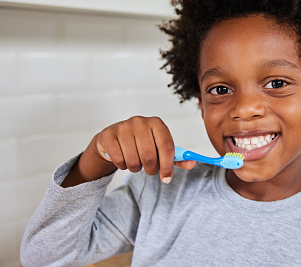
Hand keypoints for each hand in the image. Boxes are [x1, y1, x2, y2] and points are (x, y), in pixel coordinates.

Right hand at [61, 116, 195, 186]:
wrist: (114, 139)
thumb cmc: (142, 144)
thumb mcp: (160, 148)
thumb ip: (176, 157)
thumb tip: (192, 163)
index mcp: (157, 123)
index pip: (167, 146)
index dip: (168, 165)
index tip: (167, 178)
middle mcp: (140, 121)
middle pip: (149, 155)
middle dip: (151, 169)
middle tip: (149, 170)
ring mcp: (123, 127)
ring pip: (133, 160)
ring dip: (136, 168)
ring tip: (136, 162)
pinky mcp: (109, 135)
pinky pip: (119, 160)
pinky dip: (122, 165)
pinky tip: (123, 158)